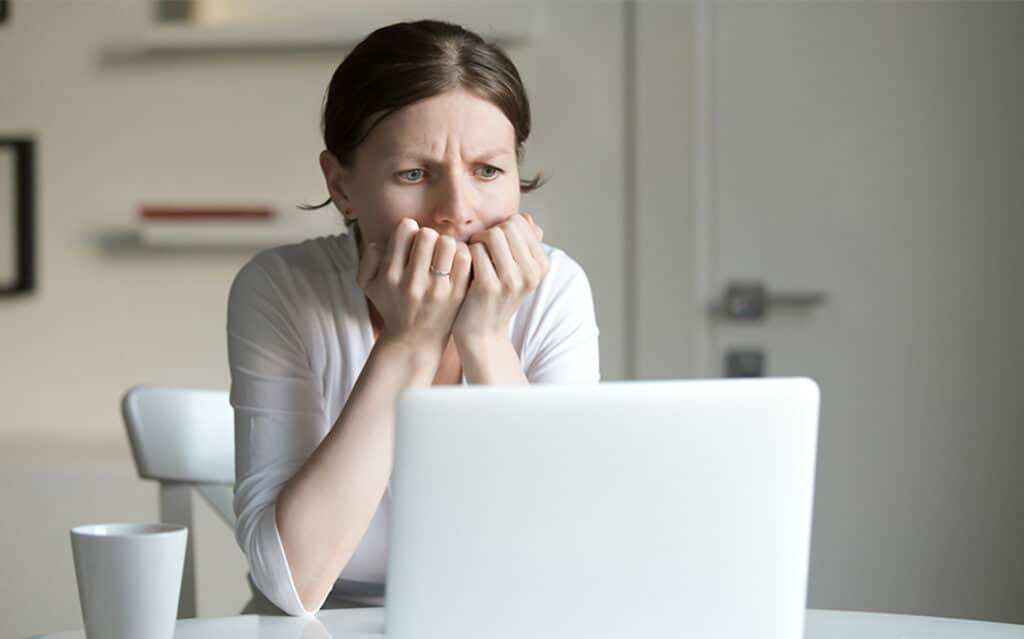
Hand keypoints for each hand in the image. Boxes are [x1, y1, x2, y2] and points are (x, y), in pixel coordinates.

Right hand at [357, 218, 471, 354]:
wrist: (414, 341)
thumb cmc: (392, 306)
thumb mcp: (368, 285)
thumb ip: (368, 259)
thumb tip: (380, 242)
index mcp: (390, 274)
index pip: (405, 228)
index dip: (410, 229)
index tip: (411, 241)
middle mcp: (412, 282)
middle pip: (428, 234)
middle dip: (428, 236)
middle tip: (428, 248)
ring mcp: (436, 289)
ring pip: (447, 243)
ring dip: (445, 245)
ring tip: (441, 255)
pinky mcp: (456, 295)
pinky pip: (464, 259)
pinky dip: (461, 255)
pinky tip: (454, 263)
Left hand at [451, 212, 548, 343]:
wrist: (483, 332)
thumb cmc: (496, 296)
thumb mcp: (517, 271)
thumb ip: (523, 244)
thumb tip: (526, 217)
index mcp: (541, 265)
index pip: (520, 223)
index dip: (501, 228)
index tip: (492, 246)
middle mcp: (531, 273)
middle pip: (507, 226)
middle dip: (488, 233)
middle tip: (479, 250)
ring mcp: (512, 280)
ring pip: (492, 235)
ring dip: (477, 241)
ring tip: (473, 257)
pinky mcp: (489, 286)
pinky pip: (475, 250)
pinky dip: (466, 253)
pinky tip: (465, 267)